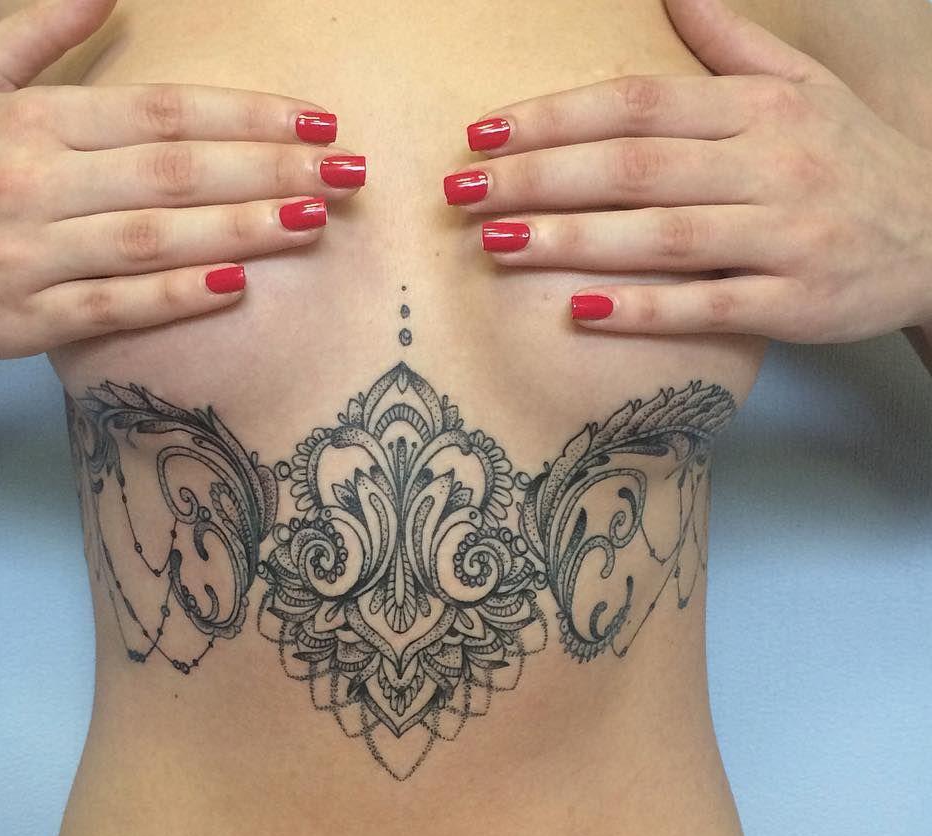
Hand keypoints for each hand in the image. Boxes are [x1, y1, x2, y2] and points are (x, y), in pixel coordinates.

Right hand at [0, 0, 362, 360]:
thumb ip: (37, 34)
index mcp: (32, 121)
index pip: (161, 111)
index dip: (246, 113)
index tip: (316, 119)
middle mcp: (34, 182)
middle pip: (174, 171)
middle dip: (268, 167)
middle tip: (345, 171)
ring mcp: (31, 254)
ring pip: (153, 237)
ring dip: (240, 228)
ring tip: (314, 219)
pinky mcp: (27, 318)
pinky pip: (115, 306)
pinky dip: (175, 294)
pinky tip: (235, 285)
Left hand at [444, 0, 931, 343]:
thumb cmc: (853, 161)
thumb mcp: (806, 87)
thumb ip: (733, 43)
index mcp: (760, 109)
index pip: (638, 104)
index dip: (555, 117)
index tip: (483, 134)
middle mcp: (770, 164)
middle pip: (633, 165)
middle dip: (538, 177)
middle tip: (461, 193)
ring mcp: (783, 235)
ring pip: (661, 234)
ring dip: (572, 241)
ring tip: (495, 245)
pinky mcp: (793, 301)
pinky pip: (706, 304)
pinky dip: (643, 310)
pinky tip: (580, 312)